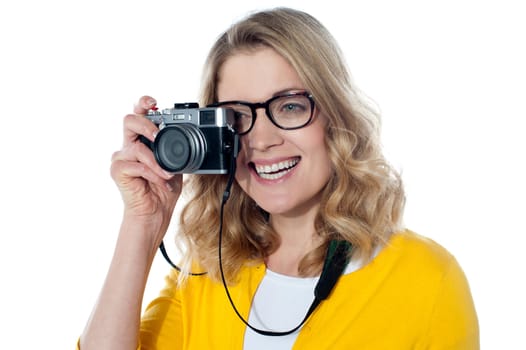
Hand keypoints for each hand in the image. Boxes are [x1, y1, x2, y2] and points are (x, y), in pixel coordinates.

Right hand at [110, 96, 181, 236]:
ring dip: (156, 161)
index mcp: (142, 140)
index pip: (138, 115)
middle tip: (157, 135)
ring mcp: (121, 158)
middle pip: (128, 120)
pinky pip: (137, 165)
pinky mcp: (118, 171)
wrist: (155, 213)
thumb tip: (192, 137)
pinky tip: (161, 181)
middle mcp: (128, 146)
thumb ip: (177, 149)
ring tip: (167, 173)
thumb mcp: (176, 164)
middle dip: (146, 124)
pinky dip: (153, 174)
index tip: (154, 102)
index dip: (143, 104)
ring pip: (137, 148)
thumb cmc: (163, 189)